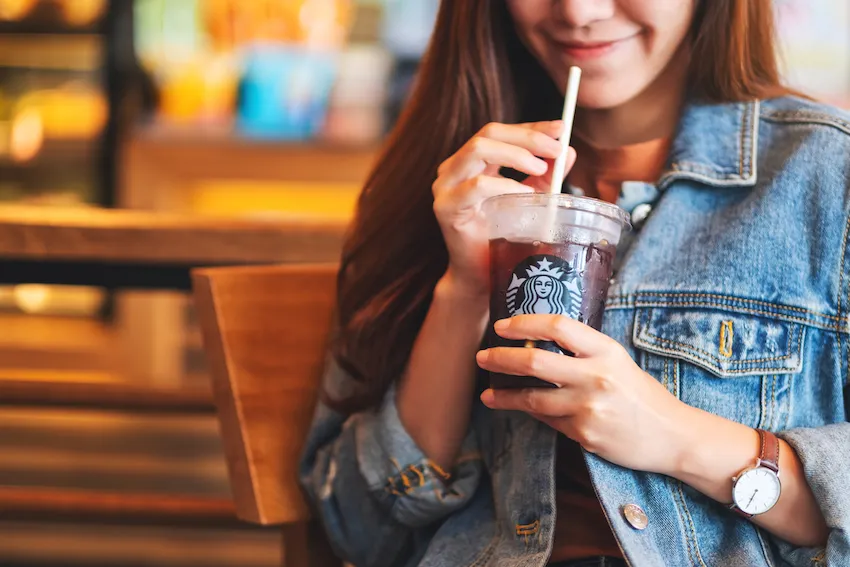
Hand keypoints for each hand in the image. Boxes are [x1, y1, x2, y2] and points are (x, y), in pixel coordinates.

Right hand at [432, 121, 576, 294]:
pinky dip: (504, 184)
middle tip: (555, 149)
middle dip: (527, 137)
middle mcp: (453, 169)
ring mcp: (445, 187)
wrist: (480, 275)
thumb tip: (568, 149)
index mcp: (470, 163)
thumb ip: (545, 174)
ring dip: (515, 154)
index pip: (500, 132)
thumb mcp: (529, 198)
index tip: (561, 128)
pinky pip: (476, 186)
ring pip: (478, 150)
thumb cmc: (500, 237)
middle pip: (488, 133)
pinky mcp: (446, 207)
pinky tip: (526, 194)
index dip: (531, 127)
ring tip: (541, 168)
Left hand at [476, 314, 690, 474]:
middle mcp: (596, 376)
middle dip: (501, 359)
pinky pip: (548, 420)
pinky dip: (532, 414)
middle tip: (482, 357)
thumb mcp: (618, 362)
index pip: (558, 326)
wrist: (673, 436)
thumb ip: (584, 352)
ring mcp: (588, 407)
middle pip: (534, 362)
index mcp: (606, 351)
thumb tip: (538, 342)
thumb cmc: (642, 395)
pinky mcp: (584, 434)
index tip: (501, 326)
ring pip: (533, 399)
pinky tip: (519, 410)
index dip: (524, 323)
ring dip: (505, 396)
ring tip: (489, 394)